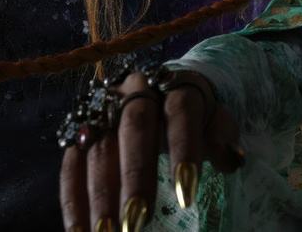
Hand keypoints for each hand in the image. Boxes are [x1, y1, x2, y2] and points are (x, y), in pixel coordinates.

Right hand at [59, 70, 242, 231]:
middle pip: (134, 130)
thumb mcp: (214, 118)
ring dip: (99, 196)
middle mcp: (133, 91)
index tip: (187, 197)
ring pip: (98, 150)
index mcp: (172, 85)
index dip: (183, 151)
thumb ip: (222, 136)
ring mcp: (101, 109)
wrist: (156, 87)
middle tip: (137, 221)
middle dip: (135, 177)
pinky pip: (70, 165)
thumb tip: (231, 158)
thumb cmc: (191, 113)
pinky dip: (72, 200)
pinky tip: (78, 231)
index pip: (180, 112)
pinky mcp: (77, 130)